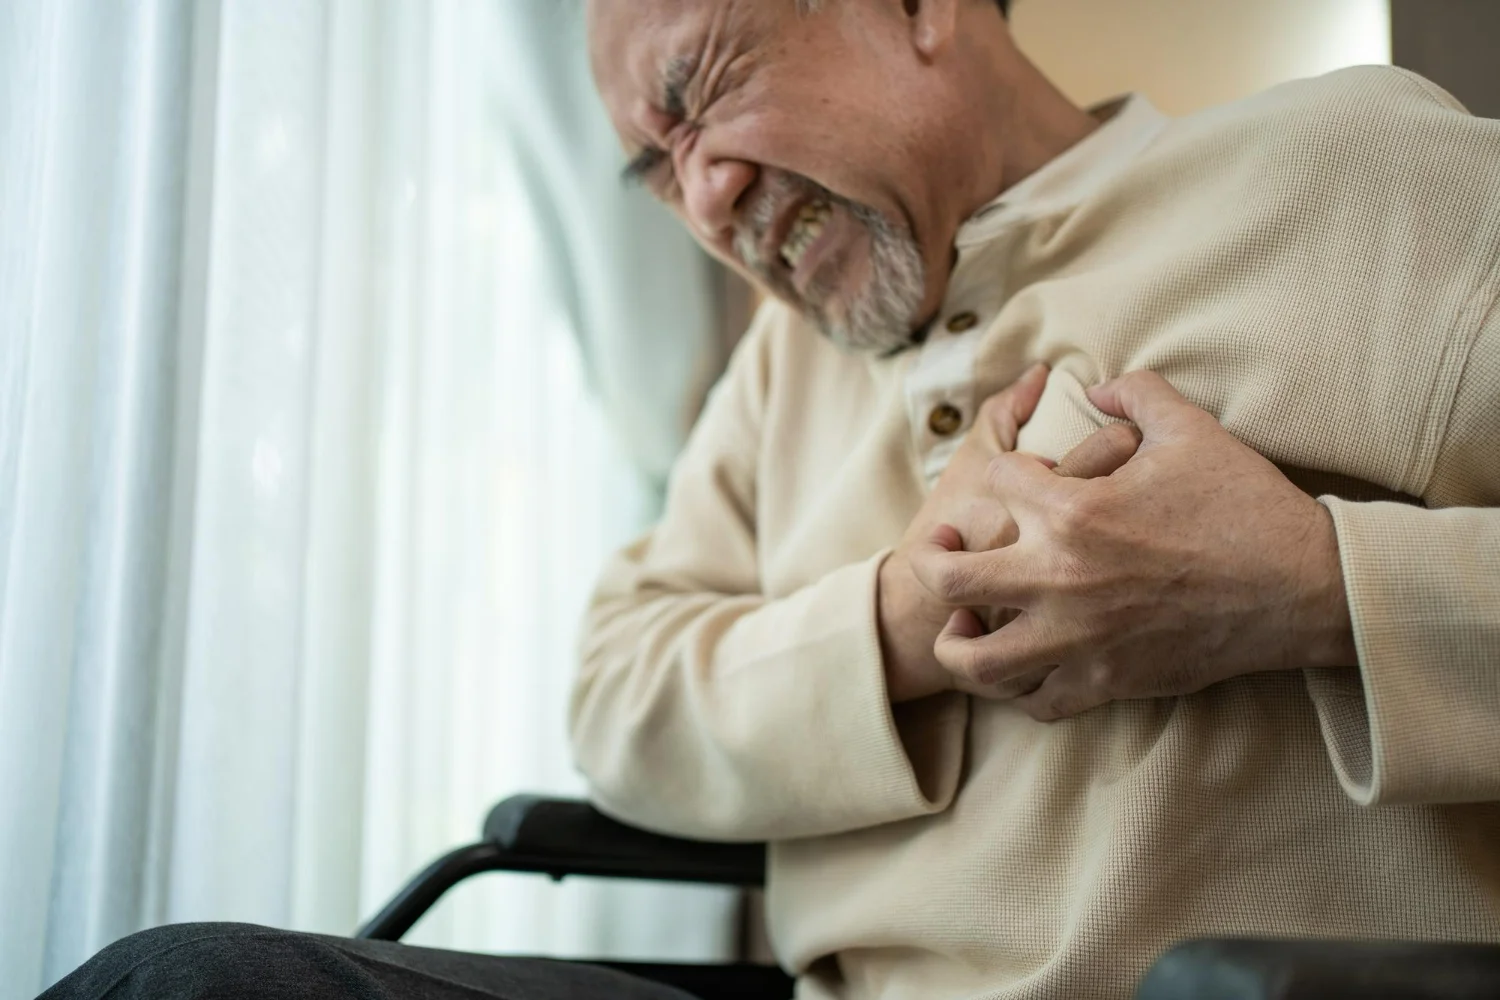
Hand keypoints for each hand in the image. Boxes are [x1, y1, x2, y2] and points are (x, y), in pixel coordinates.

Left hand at [908, 370, 1357, 719]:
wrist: (1304, 590)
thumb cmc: (1247, 506)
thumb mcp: (1191, 429)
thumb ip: (1135, 392)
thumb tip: (1096, 383)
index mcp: (1074, 511)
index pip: (994, 479)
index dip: (1005, 469)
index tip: (1026, 476)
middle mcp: (1060, 580)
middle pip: (949, 580)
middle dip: (930, 559)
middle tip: (941, 548)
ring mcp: (1079, 640)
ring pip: (976, 662)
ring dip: (959, 639)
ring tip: (966, 620)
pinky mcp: (1107, 683)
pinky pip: (1035, 702)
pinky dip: (1020, 686)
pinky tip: (1027, 660)